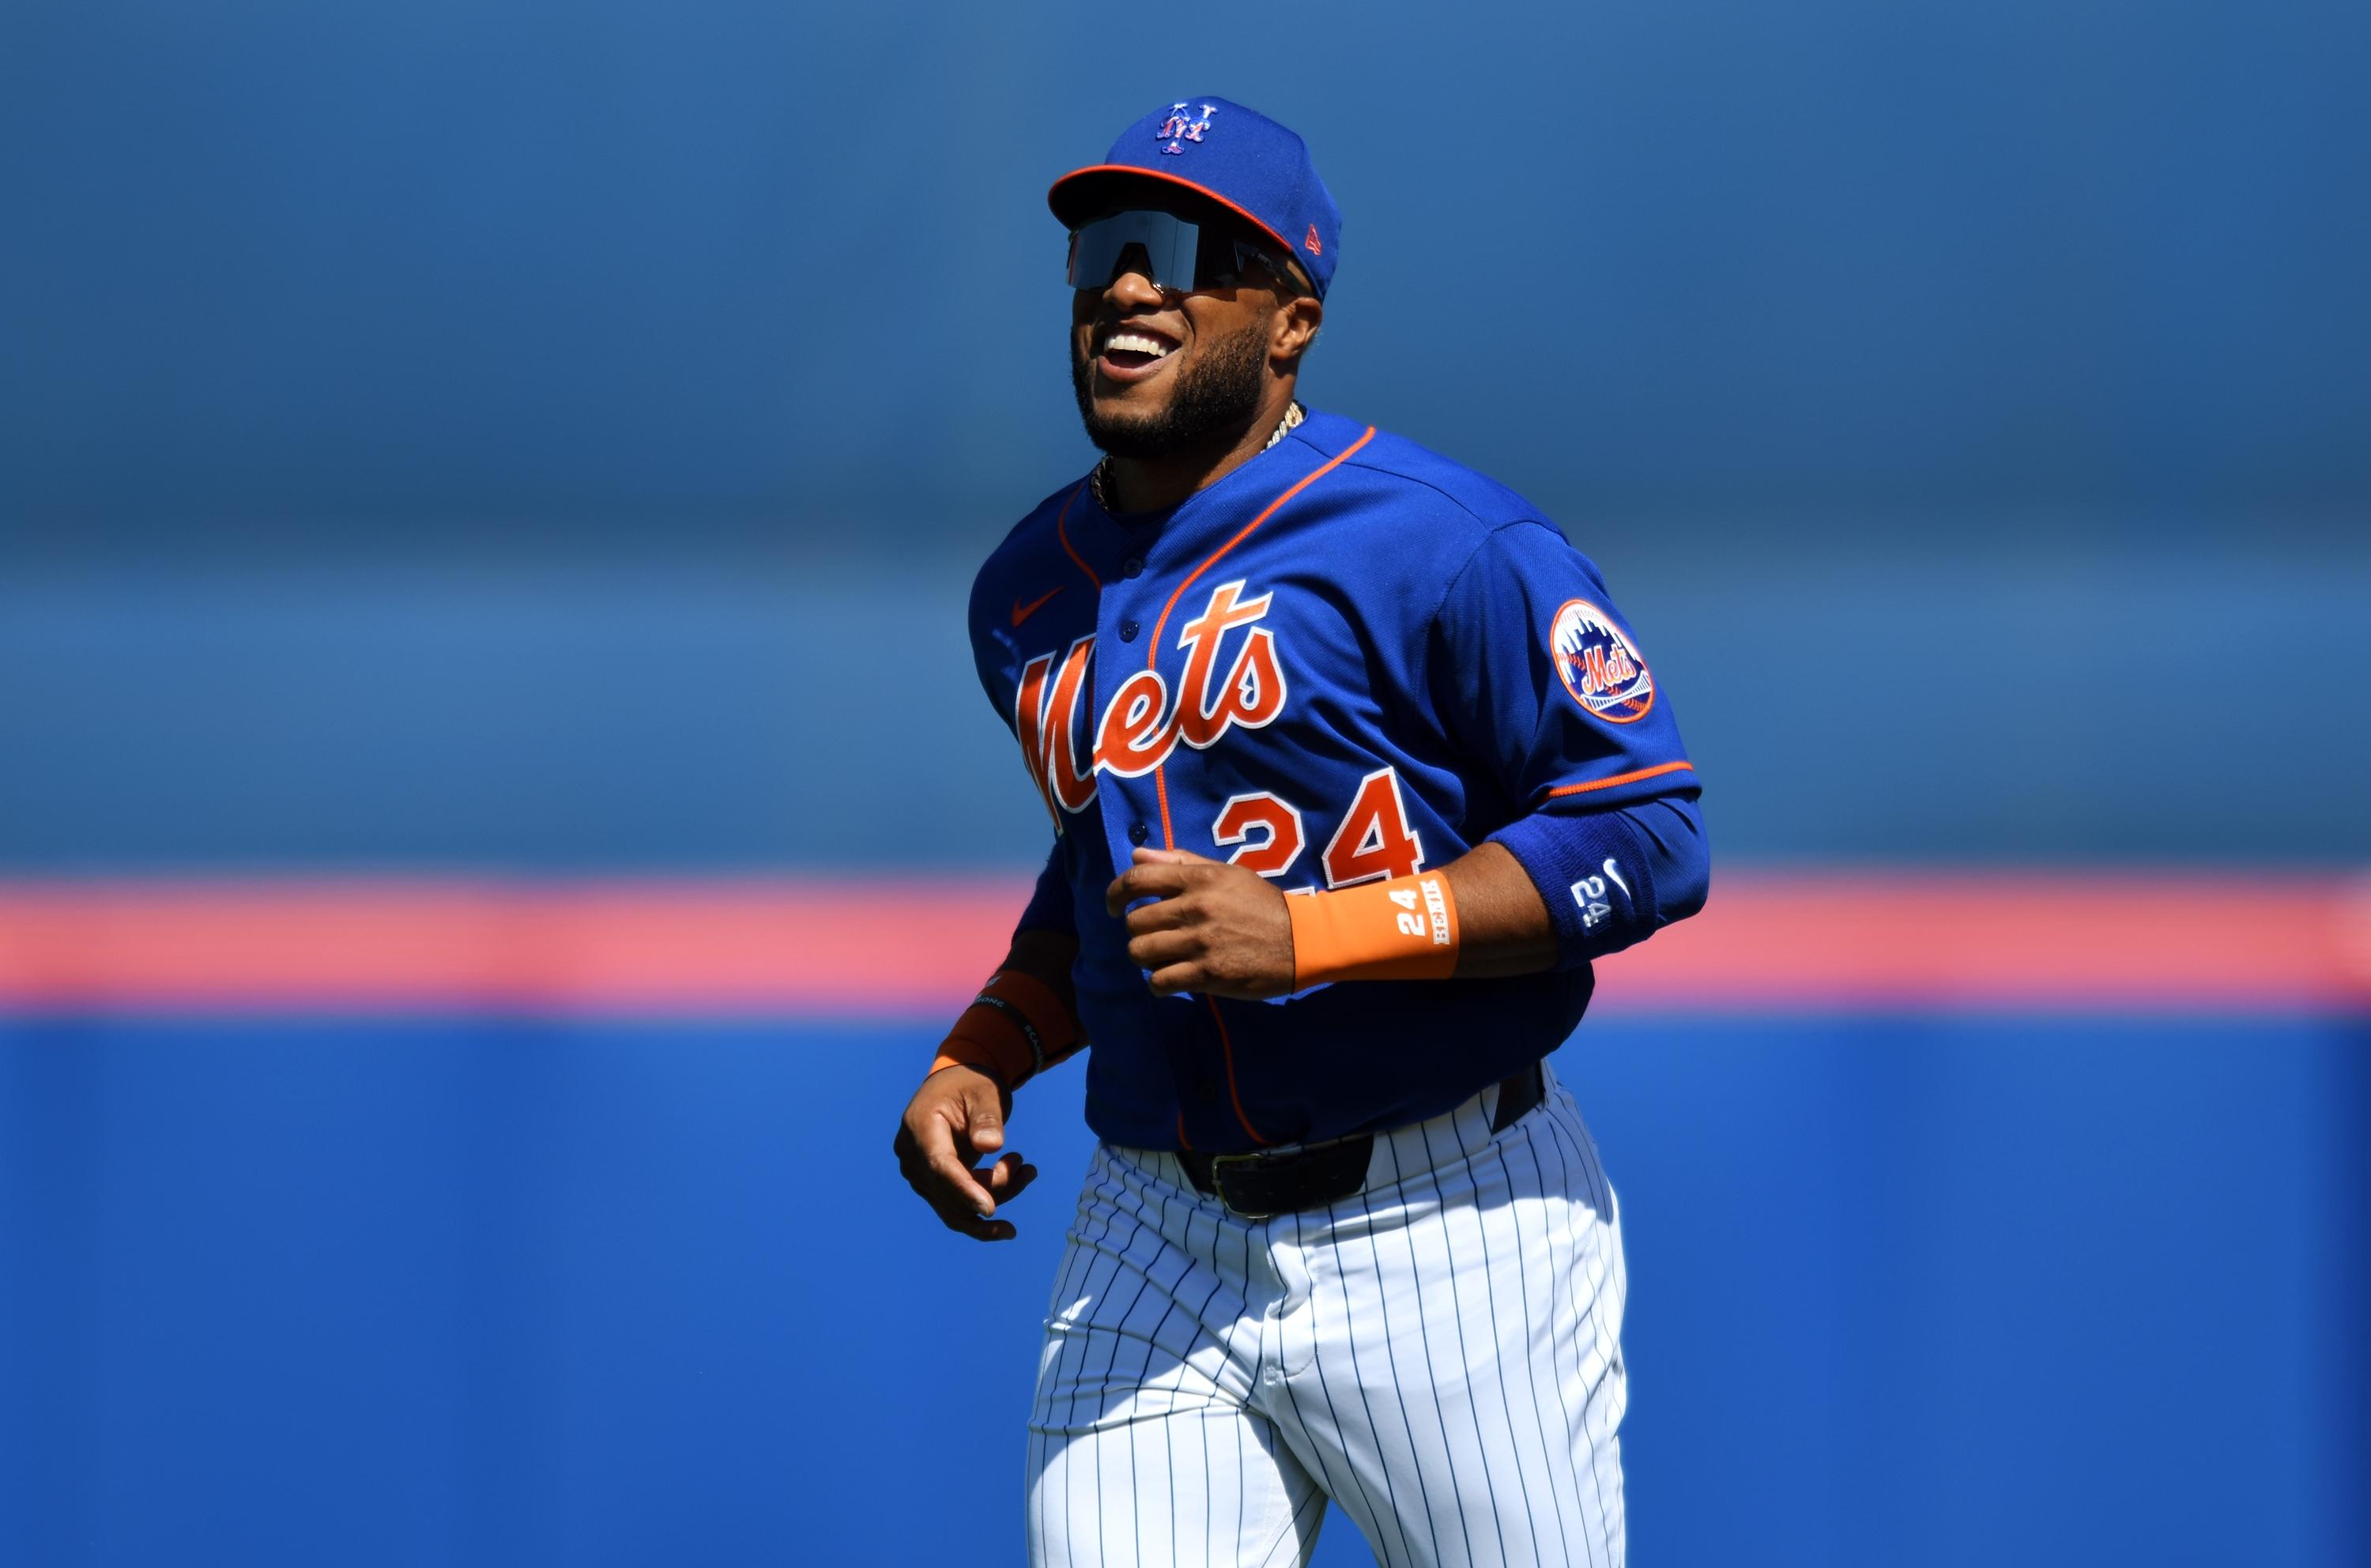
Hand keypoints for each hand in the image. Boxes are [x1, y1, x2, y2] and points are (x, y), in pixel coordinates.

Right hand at [893, 1064, 1037, 1240]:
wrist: (958, 1082)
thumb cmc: (972, 1083)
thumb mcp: (985, 1093)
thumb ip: (987, 1118)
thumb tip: (991, 1146)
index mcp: (920, 1128)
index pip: (940, 1166)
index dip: (964, 1190)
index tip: (990, 1210)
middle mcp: (912, 1155)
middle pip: (950, 1190)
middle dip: (994, 1188)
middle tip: (1027, 1167)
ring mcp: (919, 1173)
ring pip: (954, 1206)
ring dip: (994, 1196)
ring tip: (1027, 1171)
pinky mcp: (932, 1183)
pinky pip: (954, 1208)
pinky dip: (982, 1210)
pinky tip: (1007, 1227)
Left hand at [1105, 847, 1295, 999]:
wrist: (1301, 940)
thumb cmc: (1261, 904)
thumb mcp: (1226, 873)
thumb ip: (1180, 862)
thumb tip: (1136, 855)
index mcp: (1198, 879)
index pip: (1137, 879)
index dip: (1114, 893)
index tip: (1113, 907)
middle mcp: (1194, 908)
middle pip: (1134, 922)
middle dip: (1139, 932)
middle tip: (1155, 936)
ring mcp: (1199, 943)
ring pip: (1140, 952)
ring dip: (1145, 958)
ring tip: (1163, 958)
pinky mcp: (1206, 975)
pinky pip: (1158, 982)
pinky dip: (1158, 983)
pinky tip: (1171, 979)